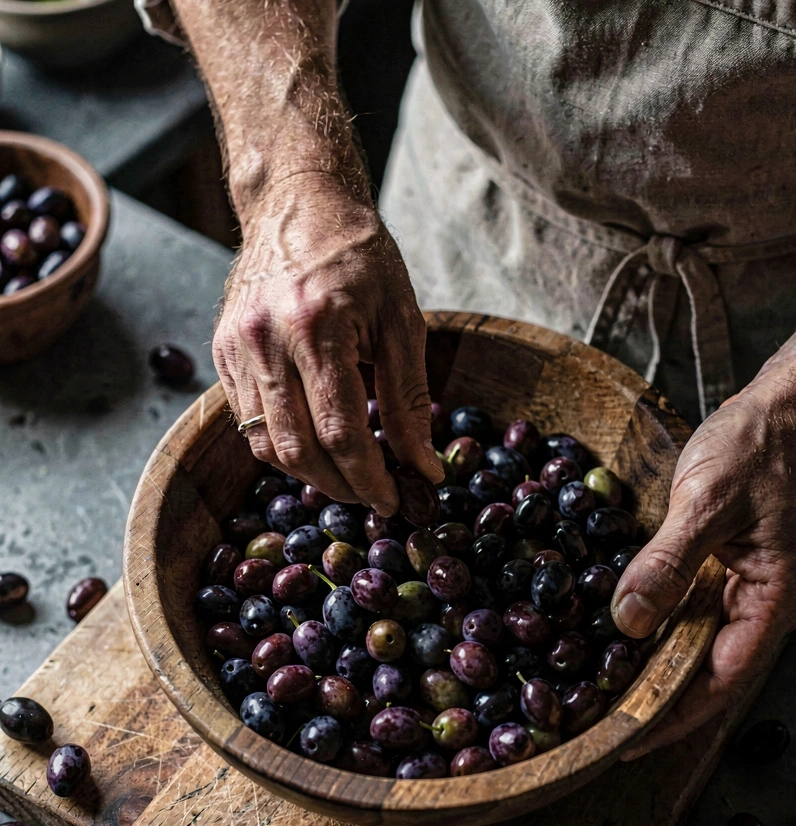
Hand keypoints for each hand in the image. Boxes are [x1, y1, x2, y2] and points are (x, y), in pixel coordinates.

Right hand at [213, 171, 443, 516]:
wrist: (298, 202)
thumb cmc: (360, 256)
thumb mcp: (402, 320)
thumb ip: (410, 400)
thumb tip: (423, 467)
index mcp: (316, 327)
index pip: (340, 432)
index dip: (369, 478)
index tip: (395, 501)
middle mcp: (264, 340)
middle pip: (297, 449)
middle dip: (340, 487)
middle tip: (374, 497)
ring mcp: (235, 347)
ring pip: (264, 445)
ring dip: (309, 473)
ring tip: (346, 475)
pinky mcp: (221, 351)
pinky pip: (246, 422)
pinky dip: (281, 446)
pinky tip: (313, 444)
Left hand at [612, 382, 795, 758]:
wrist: (775, 414)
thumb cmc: (755, 449)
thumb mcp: (707, 501)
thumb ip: (669, 562)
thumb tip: (631, 621)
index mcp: (772, 600)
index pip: (721, 680)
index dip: (672, 715)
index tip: (625, 740)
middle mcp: (757, 607)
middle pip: (703, 674)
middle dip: (652, 704)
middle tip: (594, 725)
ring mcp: (736, 593)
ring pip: (689, 649)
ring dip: (646, 672)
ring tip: (595, 697)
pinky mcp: (715, 575)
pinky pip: (680, 616)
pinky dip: (648, 633)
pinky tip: (611, 642)